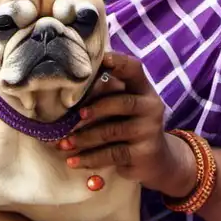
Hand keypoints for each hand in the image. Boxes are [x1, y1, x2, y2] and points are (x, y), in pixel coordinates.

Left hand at [57, 52, 197, 198]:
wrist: (157, 160)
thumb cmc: (130, 126)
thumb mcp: (124, 107)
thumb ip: (107, 95)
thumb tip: (67, 91)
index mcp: (143, 89)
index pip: (134, 69)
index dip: (118, 61)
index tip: (101, 58)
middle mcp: (150, 107)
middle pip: (122, 103)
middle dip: (94, 109)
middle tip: (73, 117)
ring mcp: (148, 131)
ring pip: (112, 131)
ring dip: (83, 138)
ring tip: (63, 144)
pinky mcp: (143, 153)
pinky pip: (112, 154)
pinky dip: (89, 158)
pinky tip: (73, 161)